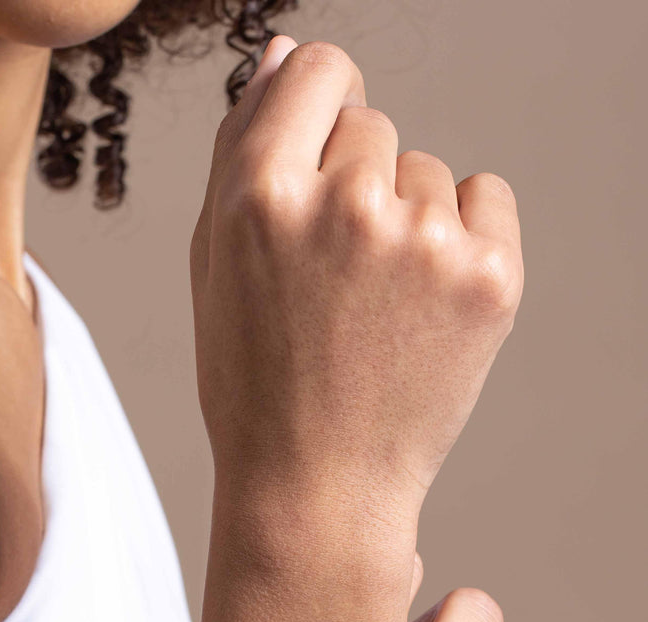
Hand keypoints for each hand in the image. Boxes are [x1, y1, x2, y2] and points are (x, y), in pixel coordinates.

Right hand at [190, 36, 523, 531]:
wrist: (317, 484)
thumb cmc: (254, 381)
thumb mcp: (213, 265)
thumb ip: (240, 149)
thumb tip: (281, 54)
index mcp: (260, 196)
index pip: (317, 70)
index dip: (317, 107)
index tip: (319, 151)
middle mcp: (344, 205)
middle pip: (372, 124)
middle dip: (352, 181)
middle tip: (332, 275)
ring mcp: (424, 241)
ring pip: (425, 171)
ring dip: (403, 219)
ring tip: (372, 307)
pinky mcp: (490, 276)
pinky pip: (482, 198)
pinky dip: (459, 238)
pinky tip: (421, 303)